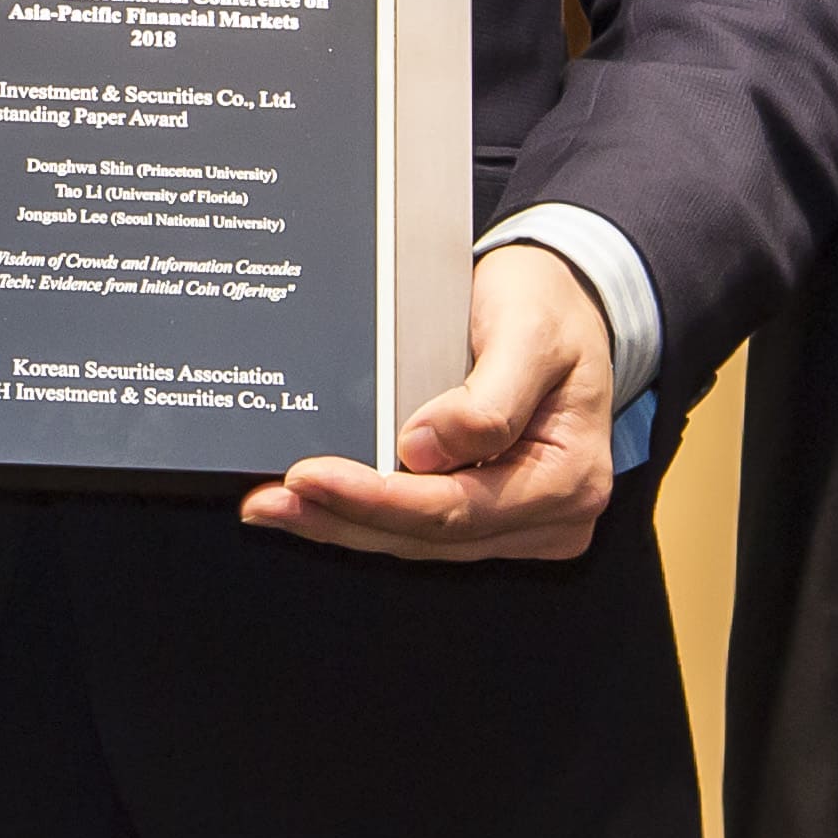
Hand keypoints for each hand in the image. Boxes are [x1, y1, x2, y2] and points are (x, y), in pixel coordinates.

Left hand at [241, 241, 616, 558]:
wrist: (567, 299)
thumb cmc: (551, 308)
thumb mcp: (530, 332)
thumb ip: (487, 399)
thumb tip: (422, 451)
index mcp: (569, 479)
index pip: (458, 508)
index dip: (378, 498)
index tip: (310, 477)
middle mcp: (549, 516)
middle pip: (431, 534)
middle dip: (344, 518)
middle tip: (267, 503)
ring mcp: (520, 522)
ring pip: (418, 539)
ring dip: (342, 524)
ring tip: (273, 507)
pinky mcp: (490, 513)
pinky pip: (421, 525)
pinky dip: (365, 514)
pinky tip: (314, 503)